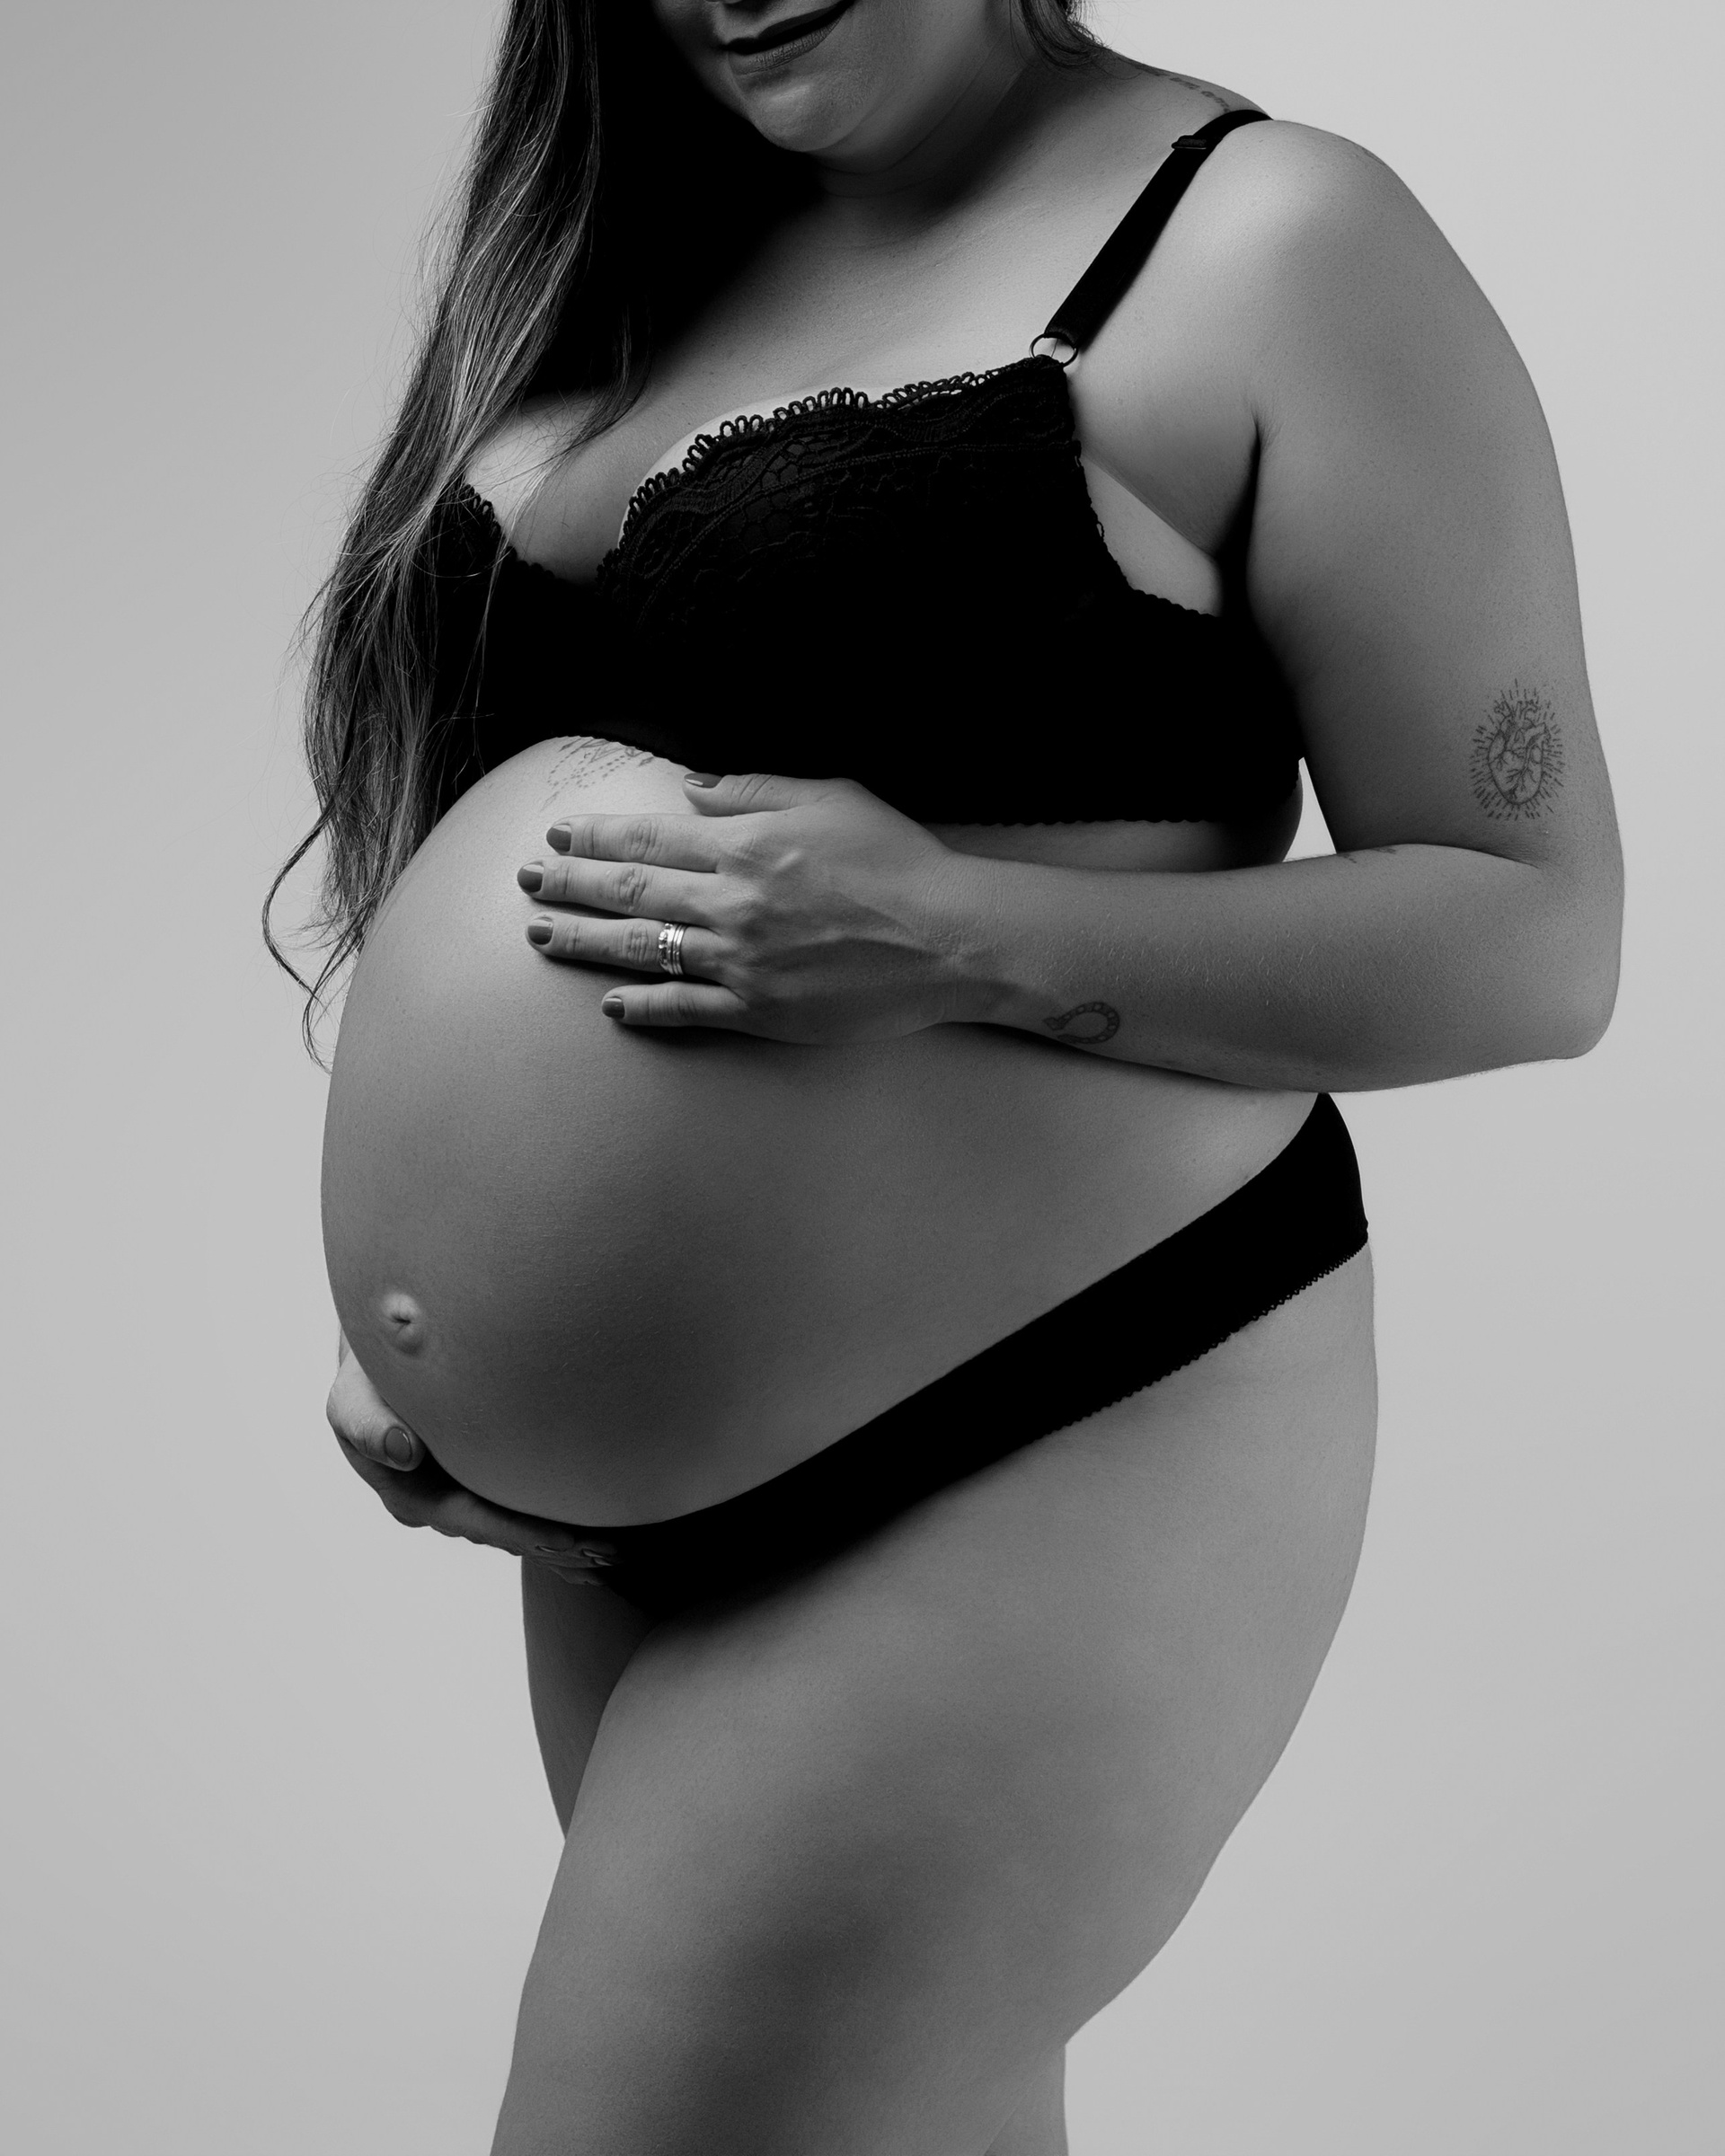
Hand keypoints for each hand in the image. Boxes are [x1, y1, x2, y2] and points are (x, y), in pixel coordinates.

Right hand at [327, 1341, 618, 1585]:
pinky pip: (527, 1507)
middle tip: (609, 1554)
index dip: (524, 1531)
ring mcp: (467, 1497)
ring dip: (567, 1543)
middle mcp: (444, 1508)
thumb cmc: (367, 1380)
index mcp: (413, 1498)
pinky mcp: (487, 1481)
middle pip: (507, 1534)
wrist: (380, 1364)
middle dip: (557, 1547)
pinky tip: (599, 1540)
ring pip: (522, 1527)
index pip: (477, 1522)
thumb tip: (401, 1451)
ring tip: (614, 1553)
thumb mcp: (351, 1397)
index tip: (569, 1539)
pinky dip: (560, 1526)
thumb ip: (368, 1422)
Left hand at [515, 771, 975, 1041]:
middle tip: (526, 879)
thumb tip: (694, 791)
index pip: (649, 837)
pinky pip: (685, 1008)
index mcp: (746, 844)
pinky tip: (609, 1005)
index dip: (596, 834)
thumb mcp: (832, 796)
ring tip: (540, 937)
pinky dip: (642, 1007)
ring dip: (584, 942)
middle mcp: (732, 903)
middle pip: (630, 890)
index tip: (558, 832)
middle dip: (568, 883)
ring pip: (642, 949)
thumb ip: (756, 789)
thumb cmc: (898, 861)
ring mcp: (741, 961)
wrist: (948, 938)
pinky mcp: (760, 1011)